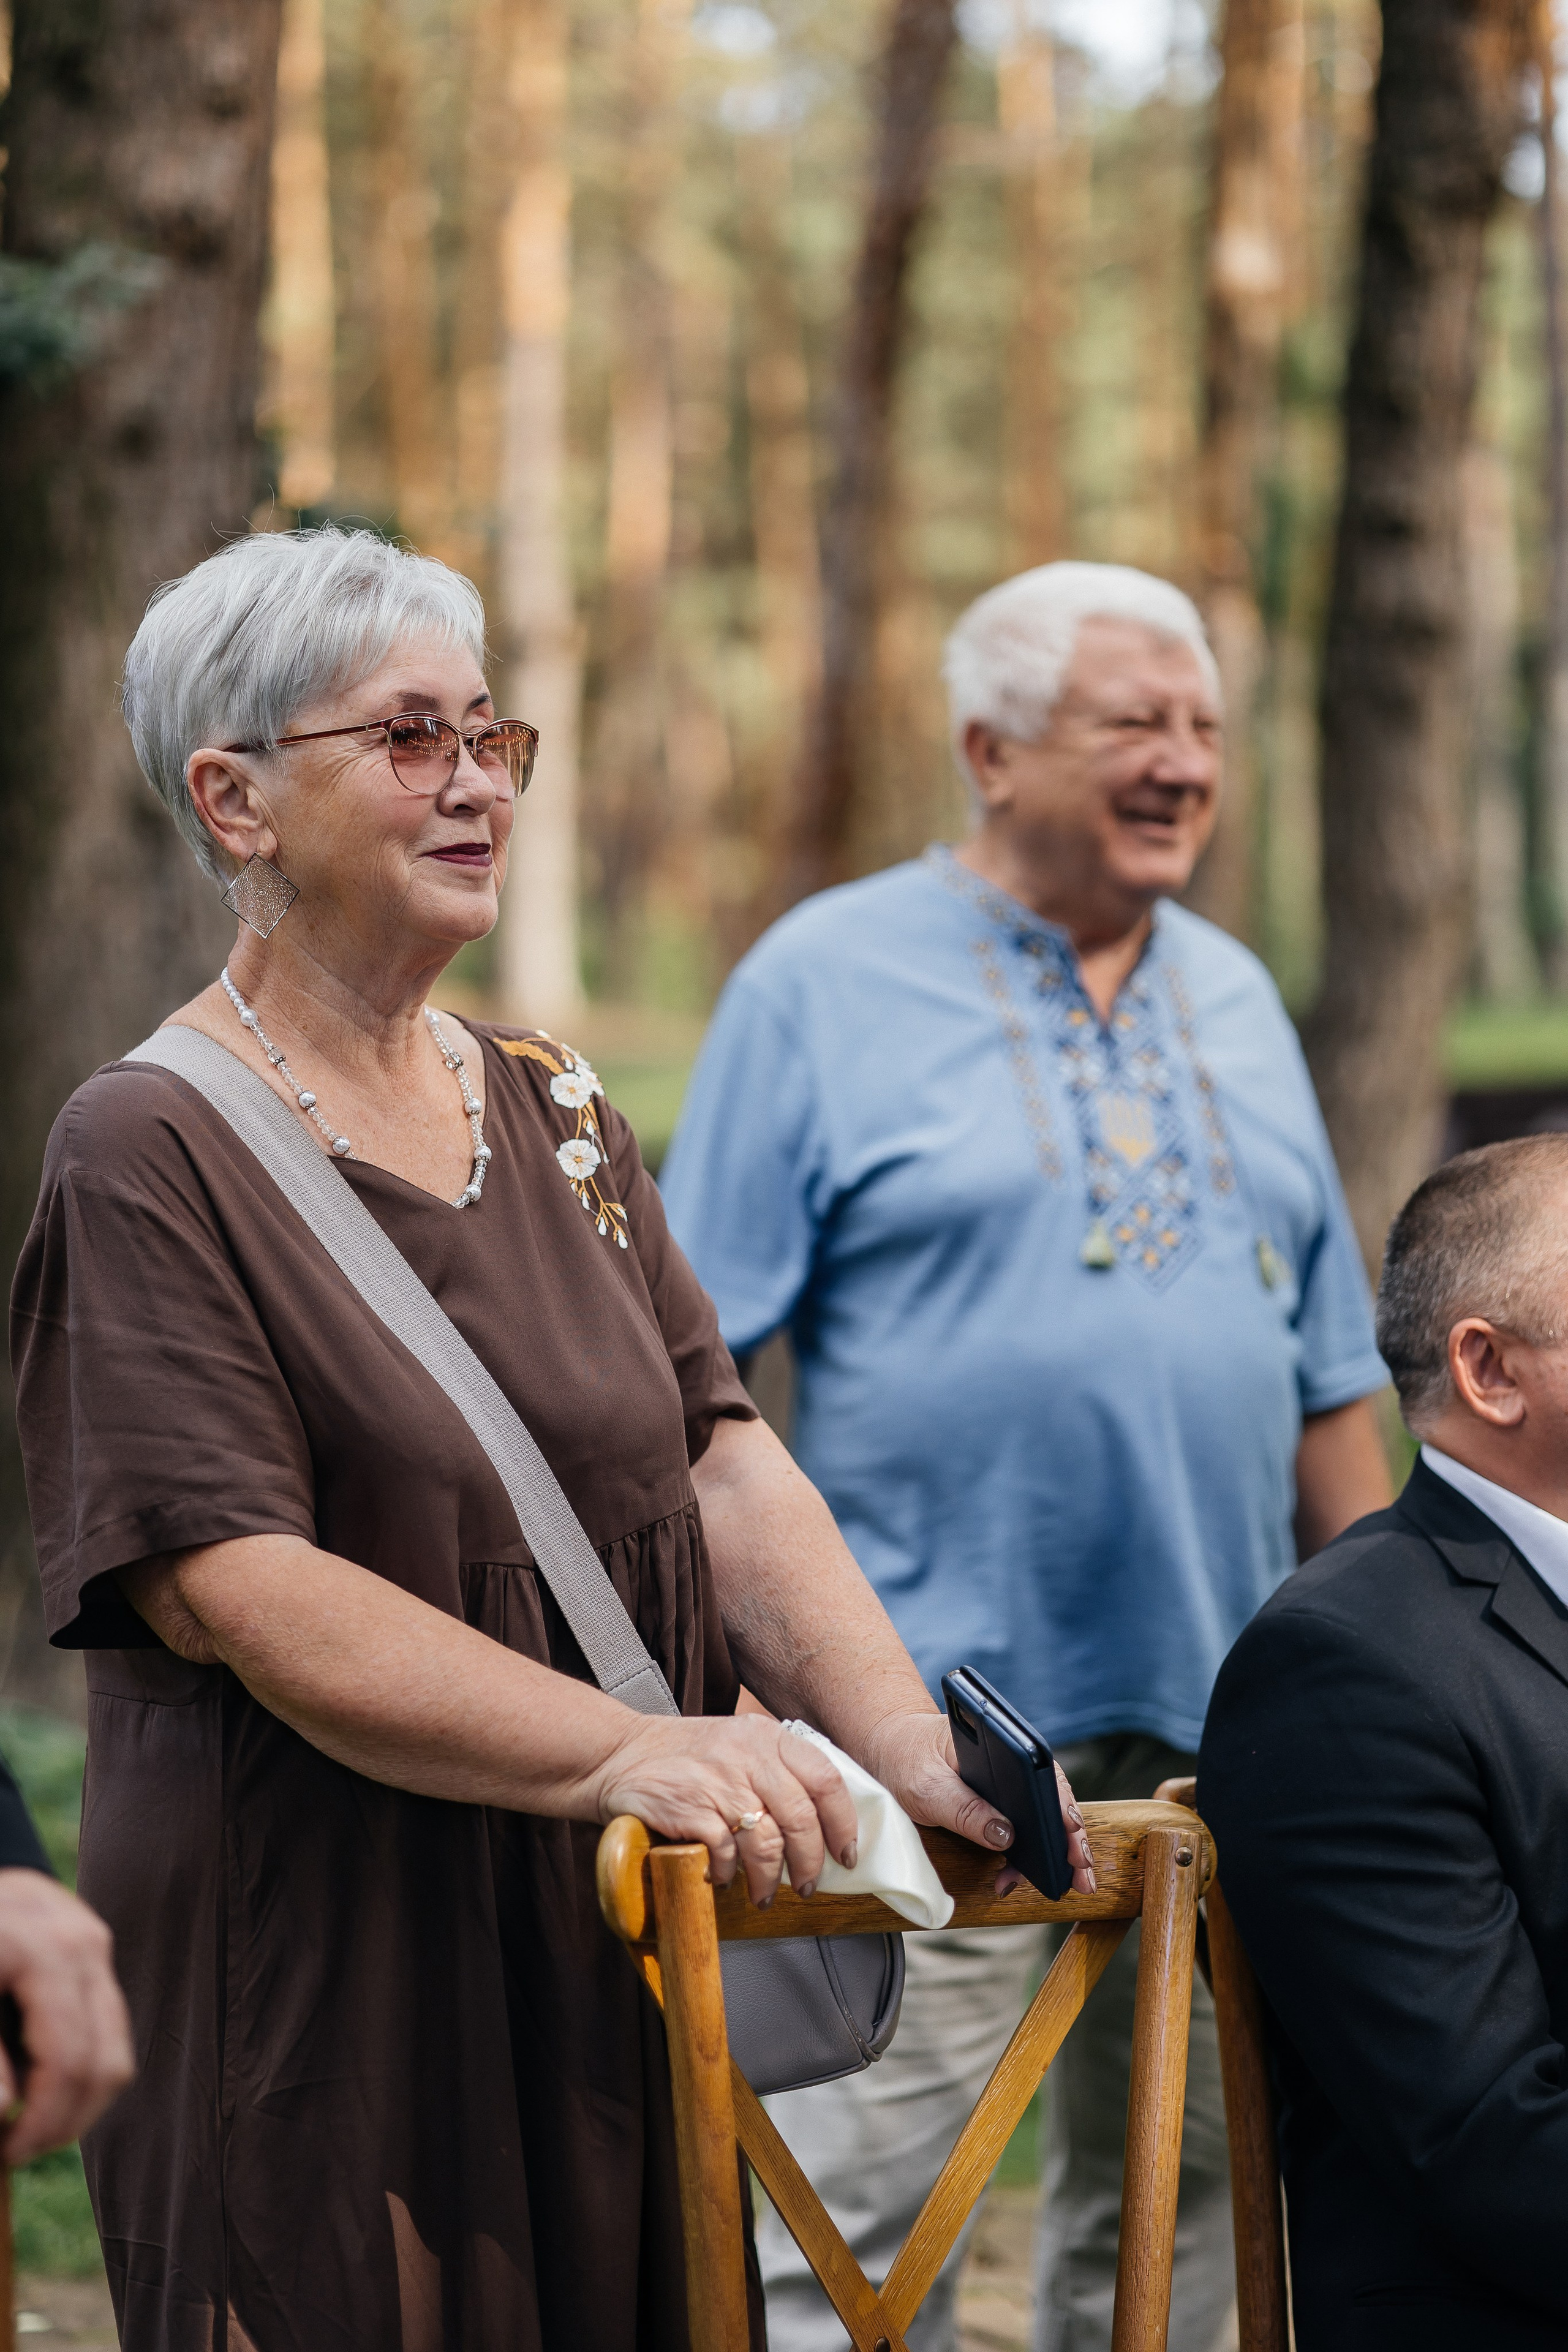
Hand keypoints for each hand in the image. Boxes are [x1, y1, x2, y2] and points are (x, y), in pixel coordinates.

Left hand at [0, 1870, 134, 2162]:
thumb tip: (5, 2112)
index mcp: (45, 1954)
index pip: (68, 2064)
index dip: (40, 2124)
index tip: (5, 2154)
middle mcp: (84, 1947)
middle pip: (105, 2064)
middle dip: (65, 2124)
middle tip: (19, 2150)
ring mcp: (97, 1946)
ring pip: (117, 2052)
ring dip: (82, 2105)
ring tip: (33, 2126)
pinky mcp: (96, 1951)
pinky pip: (110, 2029)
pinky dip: (85, 2070)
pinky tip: (43, 2086)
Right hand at [595, 1715, 861, 1905]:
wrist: (619, 1754)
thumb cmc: (685, 1756)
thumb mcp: (738, 1744)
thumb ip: (777, 1771)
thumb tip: (822, 1823)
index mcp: (767, 1737)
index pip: (825, 1779)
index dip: (843, 1823)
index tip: (846, 1853)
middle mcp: (748, 1755)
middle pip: (801, 1818)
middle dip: (810, 1862)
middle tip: (807, 1885)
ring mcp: (719, 1781)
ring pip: (767, 1844)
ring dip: (771, 1879)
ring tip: (765, 1894)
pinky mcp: (690, 1808)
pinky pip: (726, 1854)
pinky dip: (729, 1874)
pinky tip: (724, 1879)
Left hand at [855, 1711, 1097, 1896]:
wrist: (887, 1747)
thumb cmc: (905, 1756)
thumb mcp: (926, 1785)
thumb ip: (964, 1809)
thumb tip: (1006, 1836)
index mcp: (999, 1744)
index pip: (1043, 1772)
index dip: (1062, 1805)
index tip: (1071, 1833)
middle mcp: (1010, 1762)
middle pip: (1051, 1799)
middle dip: (1071, 1839)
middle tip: (1082, 1874)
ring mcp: (1005, 1785)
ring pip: (1040, 1818)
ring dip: (1052, 1852)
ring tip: (1061, 1885)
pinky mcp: (995, 1804)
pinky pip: (1020, 1829)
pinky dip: (1024, 1856)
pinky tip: (1013, 1878)